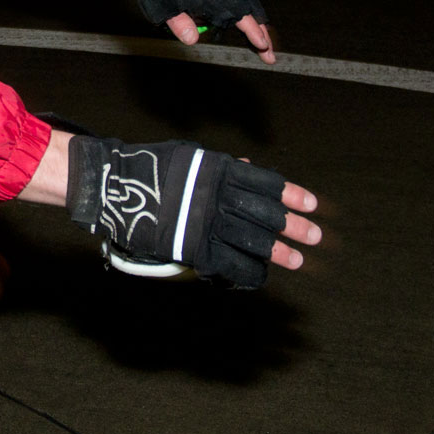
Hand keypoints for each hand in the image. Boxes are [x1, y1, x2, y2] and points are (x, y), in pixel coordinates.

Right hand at [62, 134, 320, 287]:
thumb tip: (252, 168)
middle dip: (294, 228)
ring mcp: (208, 225)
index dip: (292, 195)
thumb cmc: (155, 168)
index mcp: (222, 171)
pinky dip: (248, 271)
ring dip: (278, 253)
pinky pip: (231, 265)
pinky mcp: (195, 249)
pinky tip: (259, 275)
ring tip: (297, 260)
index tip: (313, 204)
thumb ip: (224, 168)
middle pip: (267, 215)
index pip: (267, 184)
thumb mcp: (193, 158)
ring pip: (254, 242)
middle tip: (315, 237)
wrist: (117, 187)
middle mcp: (220, 198)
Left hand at [120, 0, 278, 63]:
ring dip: (256, 27)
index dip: (251, 31)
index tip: (262, 45)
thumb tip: (192, 40)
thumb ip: (178, 22)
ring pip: (246, 8)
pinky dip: (246, 19)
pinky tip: (246, 31)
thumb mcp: (161, 5)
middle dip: (262, 34)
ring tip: (263, 47)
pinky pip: (237, 4)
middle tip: (269, 56)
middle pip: (249, 13)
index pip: (238, 14)